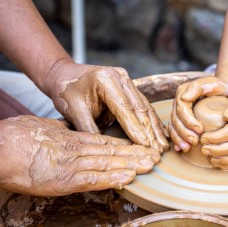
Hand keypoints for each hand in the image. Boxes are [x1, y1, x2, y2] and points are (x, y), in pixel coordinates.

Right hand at [0, 116, 159, 195]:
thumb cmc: (13, 138)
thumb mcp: (41, 128)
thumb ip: (58, 130)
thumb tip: (66, 129)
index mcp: (71, 138)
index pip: (103, 141)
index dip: (123, 145)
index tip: (139, 146)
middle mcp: (76, 149)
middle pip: (112, 151)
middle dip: (135, 154)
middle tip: (155, 155)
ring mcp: (72, 163)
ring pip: (108, 162)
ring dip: (131, 165)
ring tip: (151, 164)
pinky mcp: (65, 179)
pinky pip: (93, 178)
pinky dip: (112, 178)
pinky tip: (128, 177)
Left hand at [45, 60, 168, 152]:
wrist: (64, 75)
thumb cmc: (66, 92)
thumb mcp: (74, 112)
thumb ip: (90, 130)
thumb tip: (107, 151)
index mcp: (105, 80)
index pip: (125, 109)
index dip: (136, 129)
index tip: (145, 146)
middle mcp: (120, 77)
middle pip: (140, 107)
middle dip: (150, 131)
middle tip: (159, 150)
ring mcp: (127, 80)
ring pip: (145, 107)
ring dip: (155, 128)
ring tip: (163, 145)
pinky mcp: (130, 86)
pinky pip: (143, 105)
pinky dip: (152, 120)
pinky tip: (160, 133)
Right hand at [169, 77, 227, 151]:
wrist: (224, 90)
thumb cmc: (220, 87)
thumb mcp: (212, 83)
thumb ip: (198, 87)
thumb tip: (184, 98)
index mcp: (183, 91)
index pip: (181, 109)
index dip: (189, 121)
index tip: (200, 130)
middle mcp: (178, 101)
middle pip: (175, 119)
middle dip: (183, 132)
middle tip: (195, 142)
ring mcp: (178, 111)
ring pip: (173, 126)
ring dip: (179, 138)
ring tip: (187, 148)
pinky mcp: (180, 119)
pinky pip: (175, 130)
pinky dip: (177, 140)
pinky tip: (181, 148)